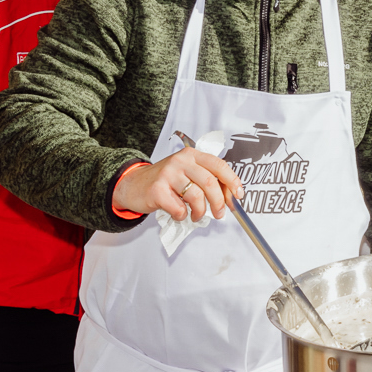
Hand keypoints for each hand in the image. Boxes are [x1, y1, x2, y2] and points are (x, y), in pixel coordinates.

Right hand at [113, 146, 243, 220]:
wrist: (133, 184)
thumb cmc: (164, 181)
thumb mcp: (186, 173)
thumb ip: (205, 180)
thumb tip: (228, 197)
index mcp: (191, 155)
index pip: (219, 165)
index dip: (232, 181)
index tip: (239, 195)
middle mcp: (180, 161)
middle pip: (210, 182)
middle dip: (219, 202)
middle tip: (219, 213)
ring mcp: (168, 174)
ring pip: (196, 196)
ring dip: (201, 212)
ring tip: (196, 216)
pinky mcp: (157, 190)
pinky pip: (179, 208)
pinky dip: (182, 215)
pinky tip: (178, 213)